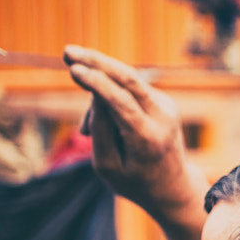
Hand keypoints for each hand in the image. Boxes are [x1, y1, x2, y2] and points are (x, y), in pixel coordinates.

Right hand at [64, 45, 204, 219]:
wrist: (173, 188)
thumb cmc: (135, 182)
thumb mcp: (109, 166)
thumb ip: (101, 130)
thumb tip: (95, 93)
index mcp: (148, 138)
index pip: (122, 102)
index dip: (97, 83)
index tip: (73, 69)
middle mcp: (162, 117)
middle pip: (129, 79)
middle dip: (96, 61)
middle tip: (66, 51)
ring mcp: (165, 106)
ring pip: (126, 80)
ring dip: (98, 83)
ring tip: (86, 121)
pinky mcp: (161, 101)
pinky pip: (128, 90)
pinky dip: (108, 99)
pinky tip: (103, 127)